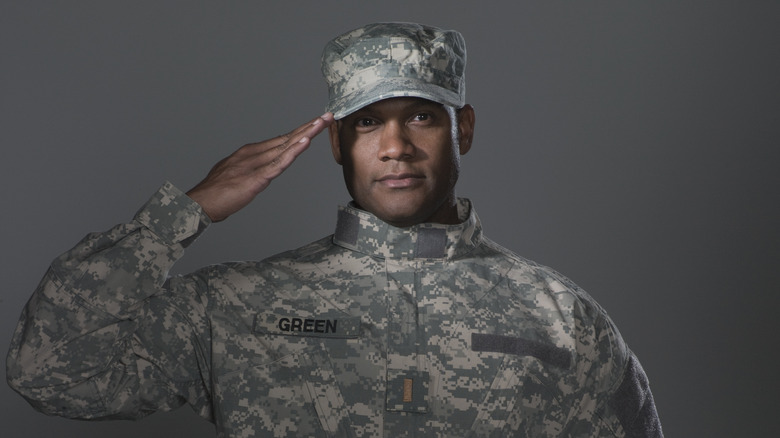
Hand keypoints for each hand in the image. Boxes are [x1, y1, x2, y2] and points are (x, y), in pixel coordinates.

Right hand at [186, 112, 333, 221]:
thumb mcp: (236, 175)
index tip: (315, 124)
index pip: (281, 140)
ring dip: (306, 133)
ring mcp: (256, 164)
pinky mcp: (257, 177)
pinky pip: (279, 163)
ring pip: (286, 146)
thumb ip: (251, 169)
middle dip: (308, 127)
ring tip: (321, 123)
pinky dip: (293, 152)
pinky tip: (305, 142)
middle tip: (327, 116)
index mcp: (250, 153)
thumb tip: (261, 169)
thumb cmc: (216, 193)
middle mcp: (255, 153)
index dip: (300, 132)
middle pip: (287, 138)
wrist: (201, 202)